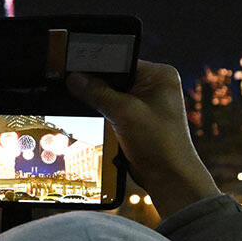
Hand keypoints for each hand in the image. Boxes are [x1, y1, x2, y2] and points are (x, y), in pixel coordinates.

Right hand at [66, 60, 219, 218]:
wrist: (170, 179)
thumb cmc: (160, 144)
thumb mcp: (125, 113)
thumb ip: (98, 93)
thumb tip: (75, 78)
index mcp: (160, 75)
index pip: (121, 61)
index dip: (97, 64)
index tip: (73, 66)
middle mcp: (156, 86)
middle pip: (115, 78)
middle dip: (96, 85)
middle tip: (71, 85)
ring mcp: (147, 104)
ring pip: (113, 96)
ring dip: (99, 102)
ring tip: (79, 102)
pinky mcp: (139, 121)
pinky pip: (115, 111)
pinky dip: (103, 115)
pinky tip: (92, 117)